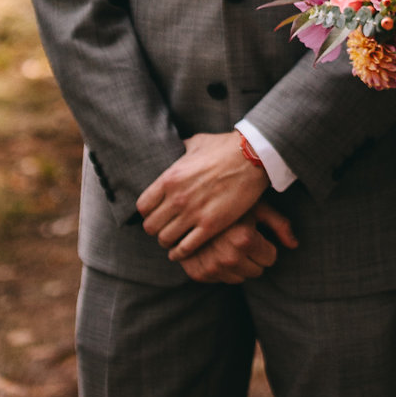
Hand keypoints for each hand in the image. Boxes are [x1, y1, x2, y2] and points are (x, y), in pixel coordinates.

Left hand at [138, 129, 266, 258]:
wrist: (253, 157)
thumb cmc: (225, 147)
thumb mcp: (196, 143)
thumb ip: (181, 151)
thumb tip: (177, 147)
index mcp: (169, 178)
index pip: (142, 207)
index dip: (148, 213)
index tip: (156, 214)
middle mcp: (177, 197)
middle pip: (151, 226)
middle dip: (156, 229)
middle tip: (165, 228)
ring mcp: (193, 213)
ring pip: (165, 239)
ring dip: (168, 242)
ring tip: (174, 240)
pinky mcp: (211, 225)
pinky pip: (186, 248)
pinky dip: (181, 253)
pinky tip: (182, 252)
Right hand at [177, 205, 296, 285]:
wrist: (190, 202)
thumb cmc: (230, 200)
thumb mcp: (257, 206)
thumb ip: (279, 224)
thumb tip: (294, 245)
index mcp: (244, 239)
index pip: (270, 258)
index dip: (265, 245)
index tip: (255, 233)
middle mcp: (228, 256)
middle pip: (256, 271)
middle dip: (253, 256)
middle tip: (240, 238)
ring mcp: (211, 266)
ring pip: (239, 278)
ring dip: (238, 264)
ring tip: (227, 243)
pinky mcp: (197, 273)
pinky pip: (220, 280)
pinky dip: (220, 269)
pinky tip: (214, 251)